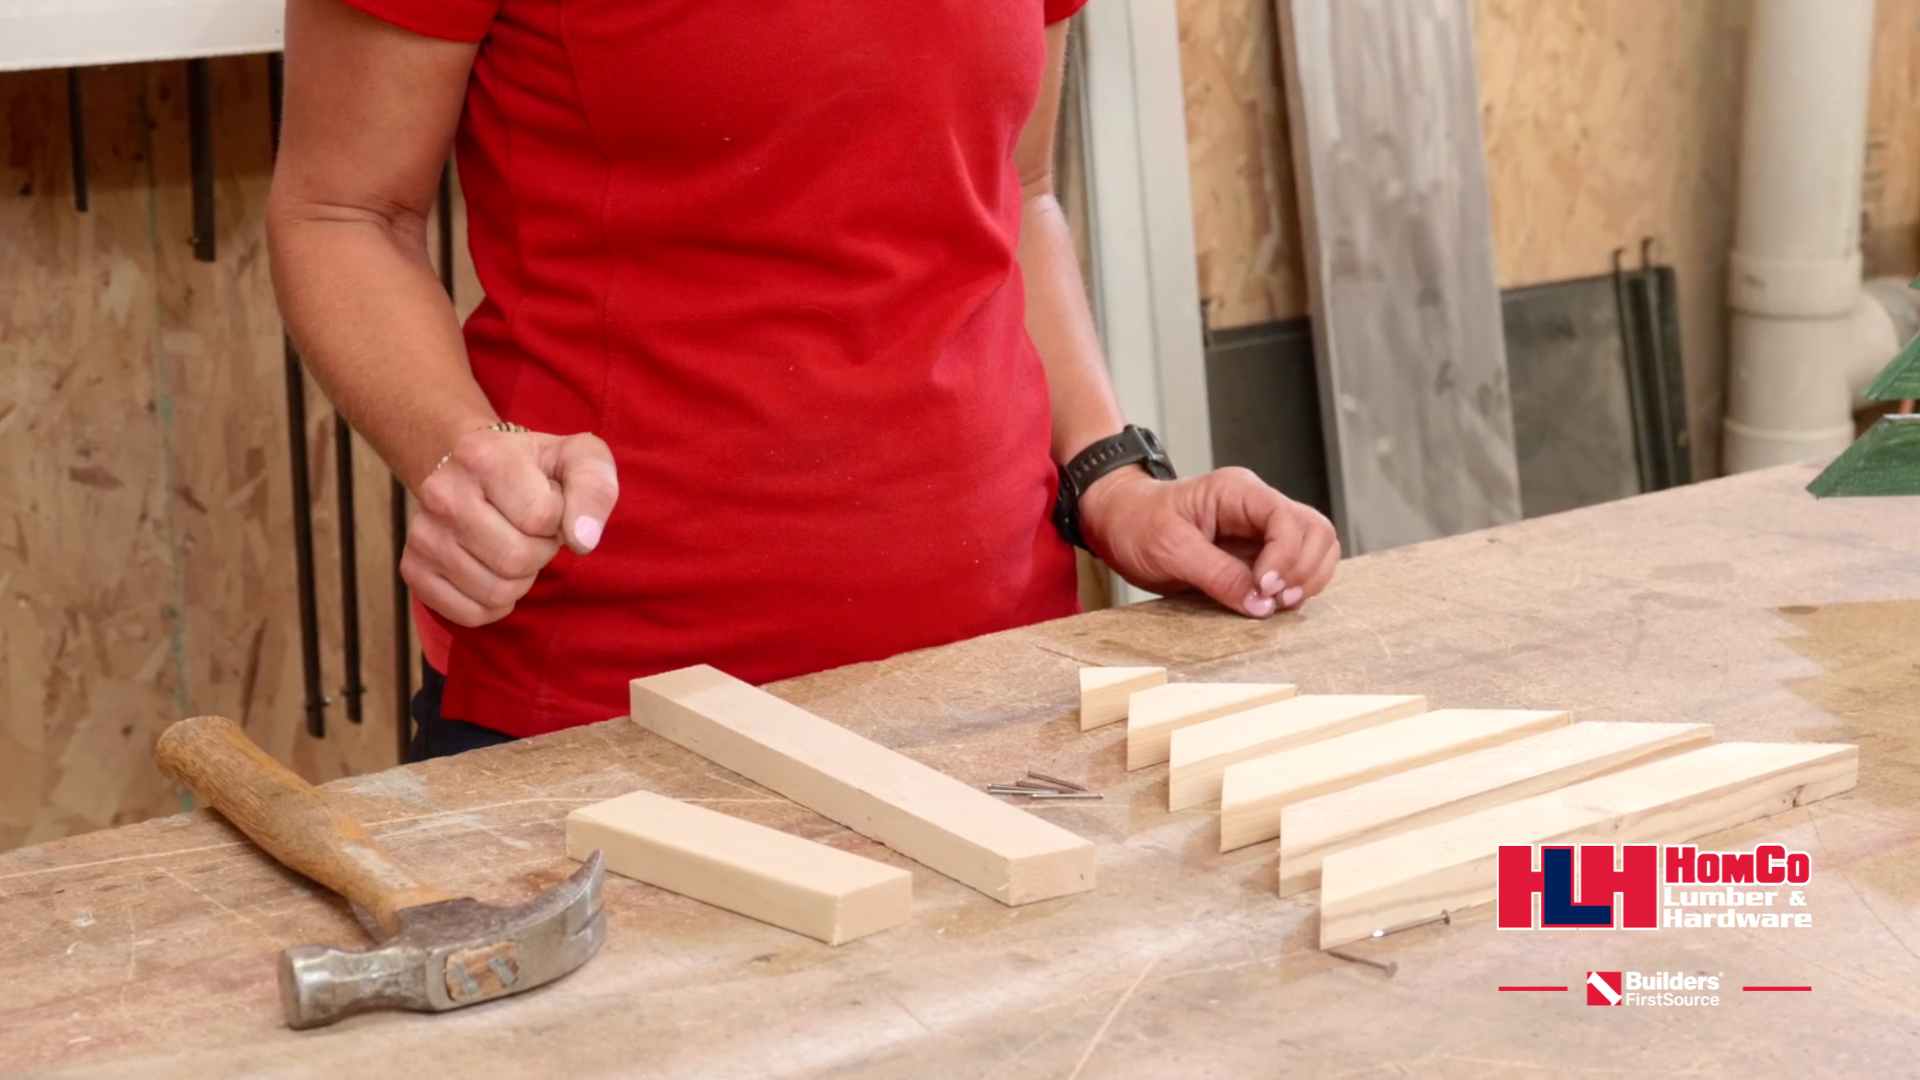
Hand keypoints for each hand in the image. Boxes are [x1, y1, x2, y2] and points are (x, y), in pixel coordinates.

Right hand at [401, 428, 619, 626]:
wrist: (478, 470)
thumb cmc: (538, 468)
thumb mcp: (579, 458)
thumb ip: (594, 489)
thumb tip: (583, 541)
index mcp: (482, 456)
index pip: (541, 517)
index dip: (559, 521)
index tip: (550, 506)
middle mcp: (441, 492)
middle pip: (516, 559)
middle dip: (541, 552)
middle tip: (534, 533)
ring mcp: (422, 534)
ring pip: (496, 592)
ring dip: (521, 580)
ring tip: (515, 547)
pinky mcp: (413, 569)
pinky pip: (471, 614)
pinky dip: (495, 604)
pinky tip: (494, 572)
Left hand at [1078, 466, 1338, 617]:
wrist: (1118, 521)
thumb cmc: (1136, 524)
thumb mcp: (1169, 549)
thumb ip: (1217, 575)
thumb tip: (1261, 604)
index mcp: (1237, 492)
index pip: (1288, 519)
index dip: (1286, 557)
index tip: (1265, 589)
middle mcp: (1258, 506)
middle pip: (1316, 530)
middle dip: (1305, 570)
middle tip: (1276, 601)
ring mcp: (1261, 529)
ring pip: (1317, 546)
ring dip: (1308, 579)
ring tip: (1278, 604)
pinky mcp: (1258, 552)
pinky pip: (1297, 564)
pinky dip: (1298, 584)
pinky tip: (1274, 602)